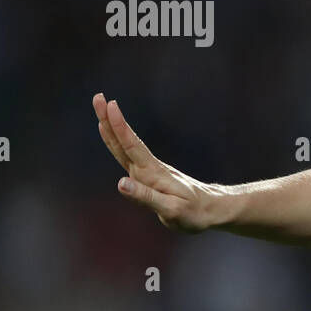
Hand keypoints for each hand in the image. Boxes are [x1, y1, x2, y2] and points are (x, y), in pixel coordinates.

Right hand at [92, 92, 227, 232]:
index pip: (132, 146)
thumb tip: (121, 183)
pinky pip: (130, 155)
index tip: (111, 106)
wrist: (212, 209)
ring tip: (102, 109)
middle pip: (125, 141)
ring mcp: (149, 170)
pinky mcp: (150, 176)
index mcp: (153, 174)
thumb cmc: (193, 213)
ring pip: (125, 146)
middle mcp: (149, 168)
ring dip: (112, 128)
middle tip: (98, 97)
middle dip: (110, 120)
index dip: (120, 127)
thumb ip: (145, 197)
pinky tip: (114, 137)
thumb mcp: (170, 211)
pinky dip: (119, 143)